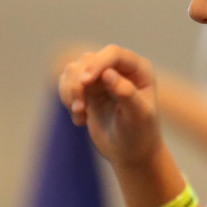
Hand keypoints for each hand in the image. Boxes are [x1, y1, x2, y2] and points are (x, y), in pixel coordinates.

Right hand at [57, 45, 161, 168]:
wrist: (131, 153)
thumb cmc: (140, 134)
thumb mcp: (137, 116)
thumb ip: (126, 93)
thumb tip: (108, 73)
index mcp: (138, 69)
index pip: (113, 53)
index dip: (97, 64)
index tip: (84, 82)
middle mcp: (119, 68)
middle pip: (89, 60)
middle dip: (79, 83)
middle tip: (80, 109)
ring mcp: (101, 76)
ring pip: (74, 69)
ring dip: (70, 91)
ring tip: (80, 115)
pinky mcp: (87, 88)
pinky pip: (66, 81)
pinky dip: (67, 99)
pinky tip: (80, 119)